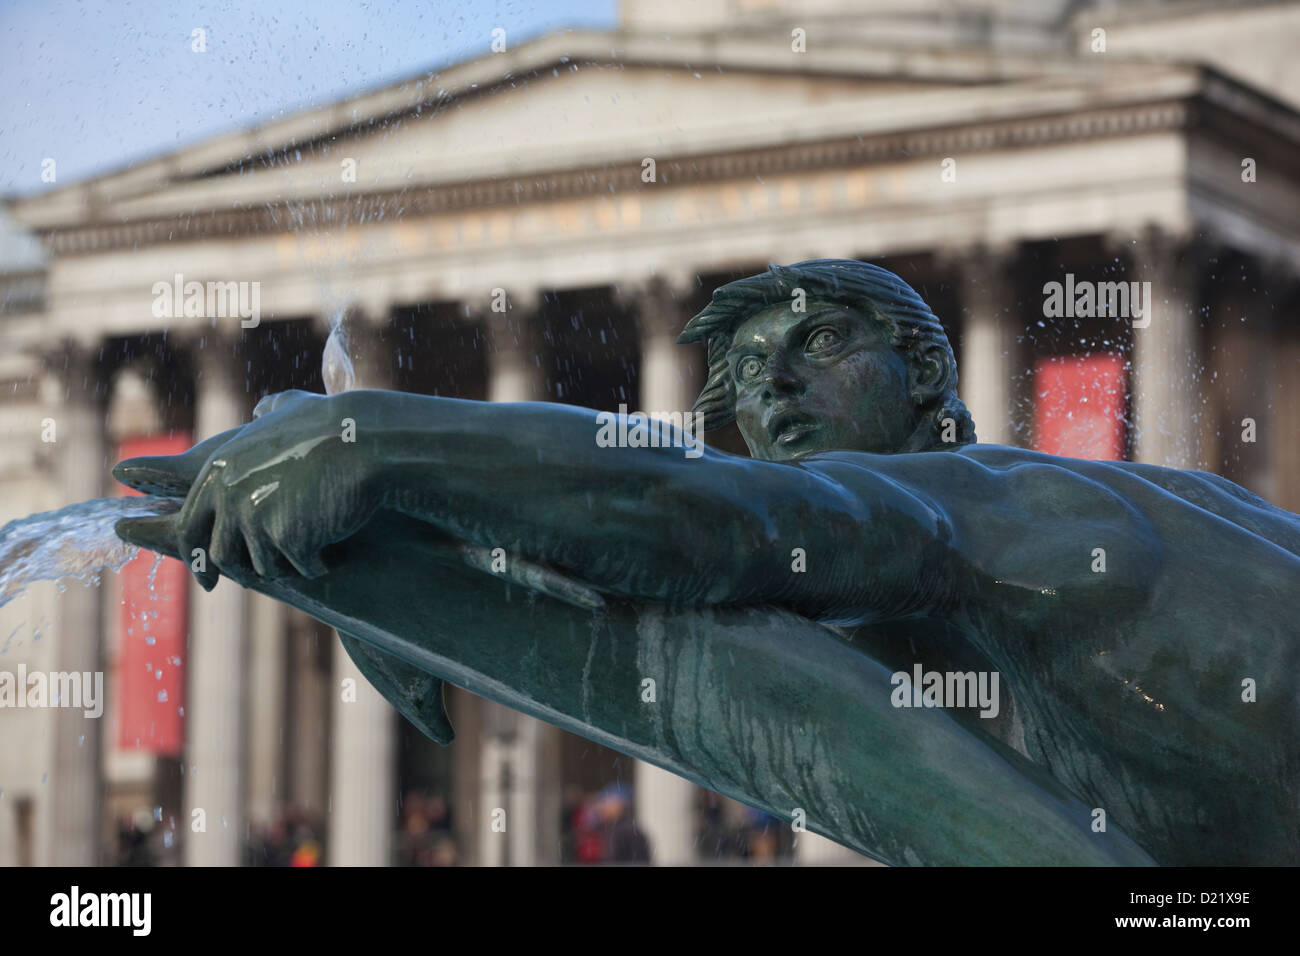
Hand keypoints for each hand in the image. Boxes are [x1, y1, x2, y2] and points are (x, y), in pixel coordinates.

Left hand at [115, 389, 378, 589]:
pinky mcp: (288, 538)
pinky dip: (319, 565)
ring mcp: (256, 519)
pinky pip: (301, 567)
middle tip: (257, 581)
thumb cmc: (335, 424)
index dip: (200, 556)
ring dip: (288, 565)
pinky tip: (335, 554)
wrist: (364, 441)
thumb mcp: (293, 407)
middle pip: (221, 555)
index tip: (209, 577)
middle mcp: (229, 496)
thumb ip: (271, 410)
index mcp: (220, 471)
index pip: (191, 526)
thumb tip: (262, 409)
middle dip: (238, 573)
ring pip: (264, 566)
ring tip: (313, 553)